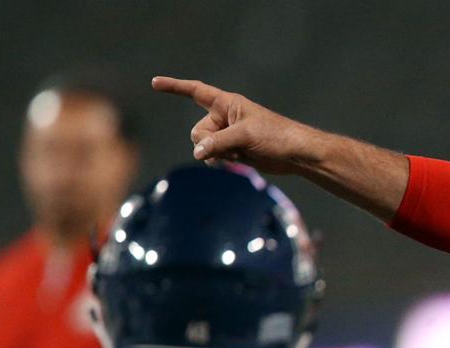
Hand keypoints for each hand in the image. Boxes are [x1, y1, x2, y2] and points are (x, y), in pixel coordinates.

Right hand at [151, 76, 314, 174]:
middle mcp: (224, 117)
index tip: (155, 83)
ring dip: (217, 155)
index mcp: (226, 103)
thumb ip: (218, 143)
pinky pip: (213, 157)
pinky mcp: (232, 151)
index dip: (175, 87)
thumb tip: (197, 153)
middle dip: (209, 143)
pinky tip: (239, 162)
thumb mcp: (245, 136)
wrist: (294, 155)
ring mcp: (227, 135)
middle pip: (197, 131)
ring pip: (203, 147)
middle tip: (232, 146)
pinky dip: (222, 162)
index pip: (195, 91)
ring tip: (240, 154)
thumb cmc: (275, 137)